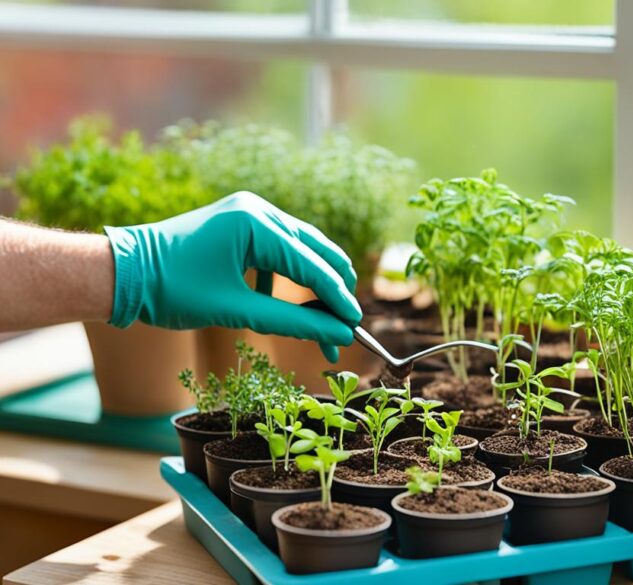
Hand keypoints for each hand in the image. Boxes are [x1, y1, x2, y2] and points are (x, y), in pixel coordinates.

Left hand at [104, 192, 360, 361]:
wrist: (123, 273)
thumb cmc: (171, 291)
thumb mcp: (236, 312)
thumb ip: (292, 322)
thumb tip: (335, 333)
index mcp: (256, 224)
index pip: (313, 265)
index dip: (338, 298)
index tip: (355, 325)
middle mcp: (258, 209)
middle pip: (317, 250)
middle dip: (333, 290)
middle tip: (346, 324)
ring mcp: (250, 212)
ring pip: (302, 249)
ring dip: (314, 285)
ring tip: (323, 322)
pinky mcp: (242, 223)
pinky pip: (280, 249)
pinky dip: (288, 277)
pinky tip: (284, 306)